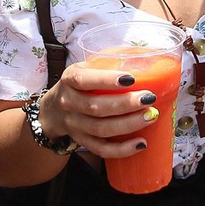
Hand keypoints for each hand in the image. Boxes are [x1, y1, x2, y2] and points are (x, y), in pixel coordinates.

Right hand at [39, 62, 162, 158]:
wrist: (54, 110)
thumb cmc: (80, 85)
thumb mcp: (85, 68)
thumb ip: (108, 63)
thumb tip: (146, 56)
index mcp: (70, 79)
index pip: (84, 80)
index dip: (106, 80)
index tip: (131, 78)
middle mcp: (69, 103)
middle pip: (96, 107)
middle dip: (125, 104)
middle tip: (149, 98)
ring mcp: (75, 125)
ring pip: (101, 129)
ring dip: (128, 124)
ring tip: (150, 117)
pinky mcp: (82, 141)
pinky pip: (101, 149)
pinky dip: (122, 149)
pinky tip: (141, 143)